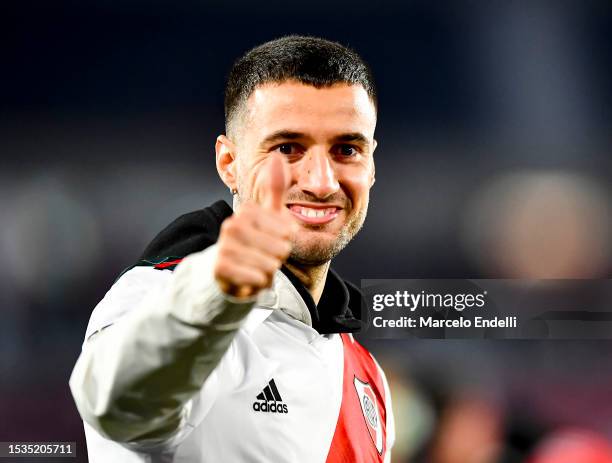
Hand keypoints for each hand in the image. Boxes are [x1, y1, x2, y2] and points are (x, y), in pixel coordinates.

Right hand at [214, 153, 295, 298]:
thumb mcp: (267, 217)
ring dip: (268, 272)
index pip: (287, 232)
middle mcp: (232, 225)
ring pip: (270, 265)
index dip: (285, 243)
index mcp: (247, 211)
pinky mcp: (220, 268)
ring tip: (255, 268)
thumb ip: (273, 189)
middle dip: (277, 258)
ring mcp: (224, 245)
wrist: (226, 274)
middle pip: (280, 248)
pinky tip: (248, 279)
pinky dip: (258, 283)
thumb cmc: (253, 244)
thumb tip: (276, 155)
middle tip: (262, 258)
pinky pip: (257, 278)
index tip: (270, 243)